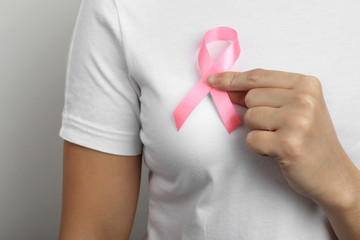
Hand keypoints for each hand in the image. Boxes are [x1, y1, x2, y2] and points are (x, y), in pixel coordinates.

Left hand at [207, 68, 359, 208]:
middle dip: (255, 114)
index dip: (232, 79)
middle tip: (277, 127)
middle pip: (251, 97)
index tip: (213, 80)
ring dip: (259, 131)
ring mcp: (297, 121)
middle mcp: (304, 99)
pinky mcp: (288, 144)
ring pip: (249, 117)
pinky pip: (252, 139)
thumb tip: (229, 88)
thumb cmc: (310, 140)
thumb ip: (266, 94)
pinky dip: (259, 148)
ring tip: (280, 139)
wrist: (333, 175)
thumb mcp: (296, 108)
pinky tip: (278, 152)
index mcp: (306, 84)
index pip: (258, 76)